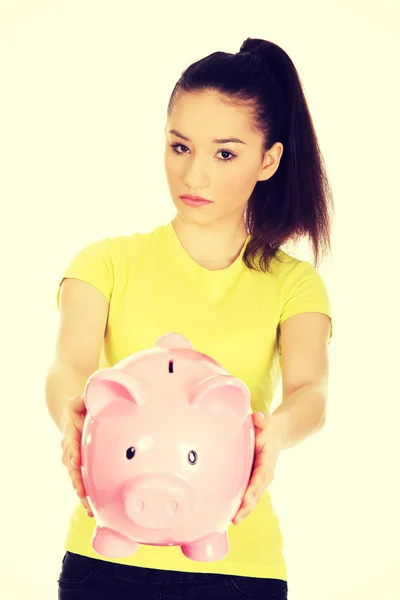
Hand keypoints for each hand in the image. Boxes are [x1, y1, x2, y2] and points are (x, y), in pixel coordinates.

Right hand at [60, 394, 93, 517]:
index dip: (72, 453)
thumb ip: (81, 400)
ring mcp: (75, 463)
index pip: (70, 444)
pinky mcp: (82, 470)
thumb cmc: (80, 410)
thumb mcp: (79, 402)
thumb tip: (83, 398)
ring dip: (82, 495)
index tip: (76, 462)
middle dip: (77, 482)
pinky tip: (94, 511)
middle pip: (72, 469)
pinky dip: (87, 497)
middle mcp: (69, 452)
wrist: (75, 419)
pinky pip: (83, 484)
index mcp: (70, 435)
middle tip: (82, 495)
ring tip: (89, 510)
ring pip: (77, 481)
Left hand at [232, 411, 283, 524]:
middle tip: (237, 519)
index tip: (246, 498)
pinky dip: (242, 505)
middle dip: (248, 506)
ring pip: (254, 497)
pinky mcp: (255, 480)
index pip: (261, 475)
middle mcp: (266, 472)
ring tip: (233, 522)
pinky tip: (230, 515)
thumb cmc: (267, 427)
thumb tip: (259, 418)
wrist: (278, 433)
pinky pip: (249, 494)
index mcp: (268, 459)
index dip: (254, 488)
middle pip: (257, 492)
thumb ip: (263, 419)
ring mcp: (261, 478)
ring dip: (245, 510)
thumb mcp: (266, 420)